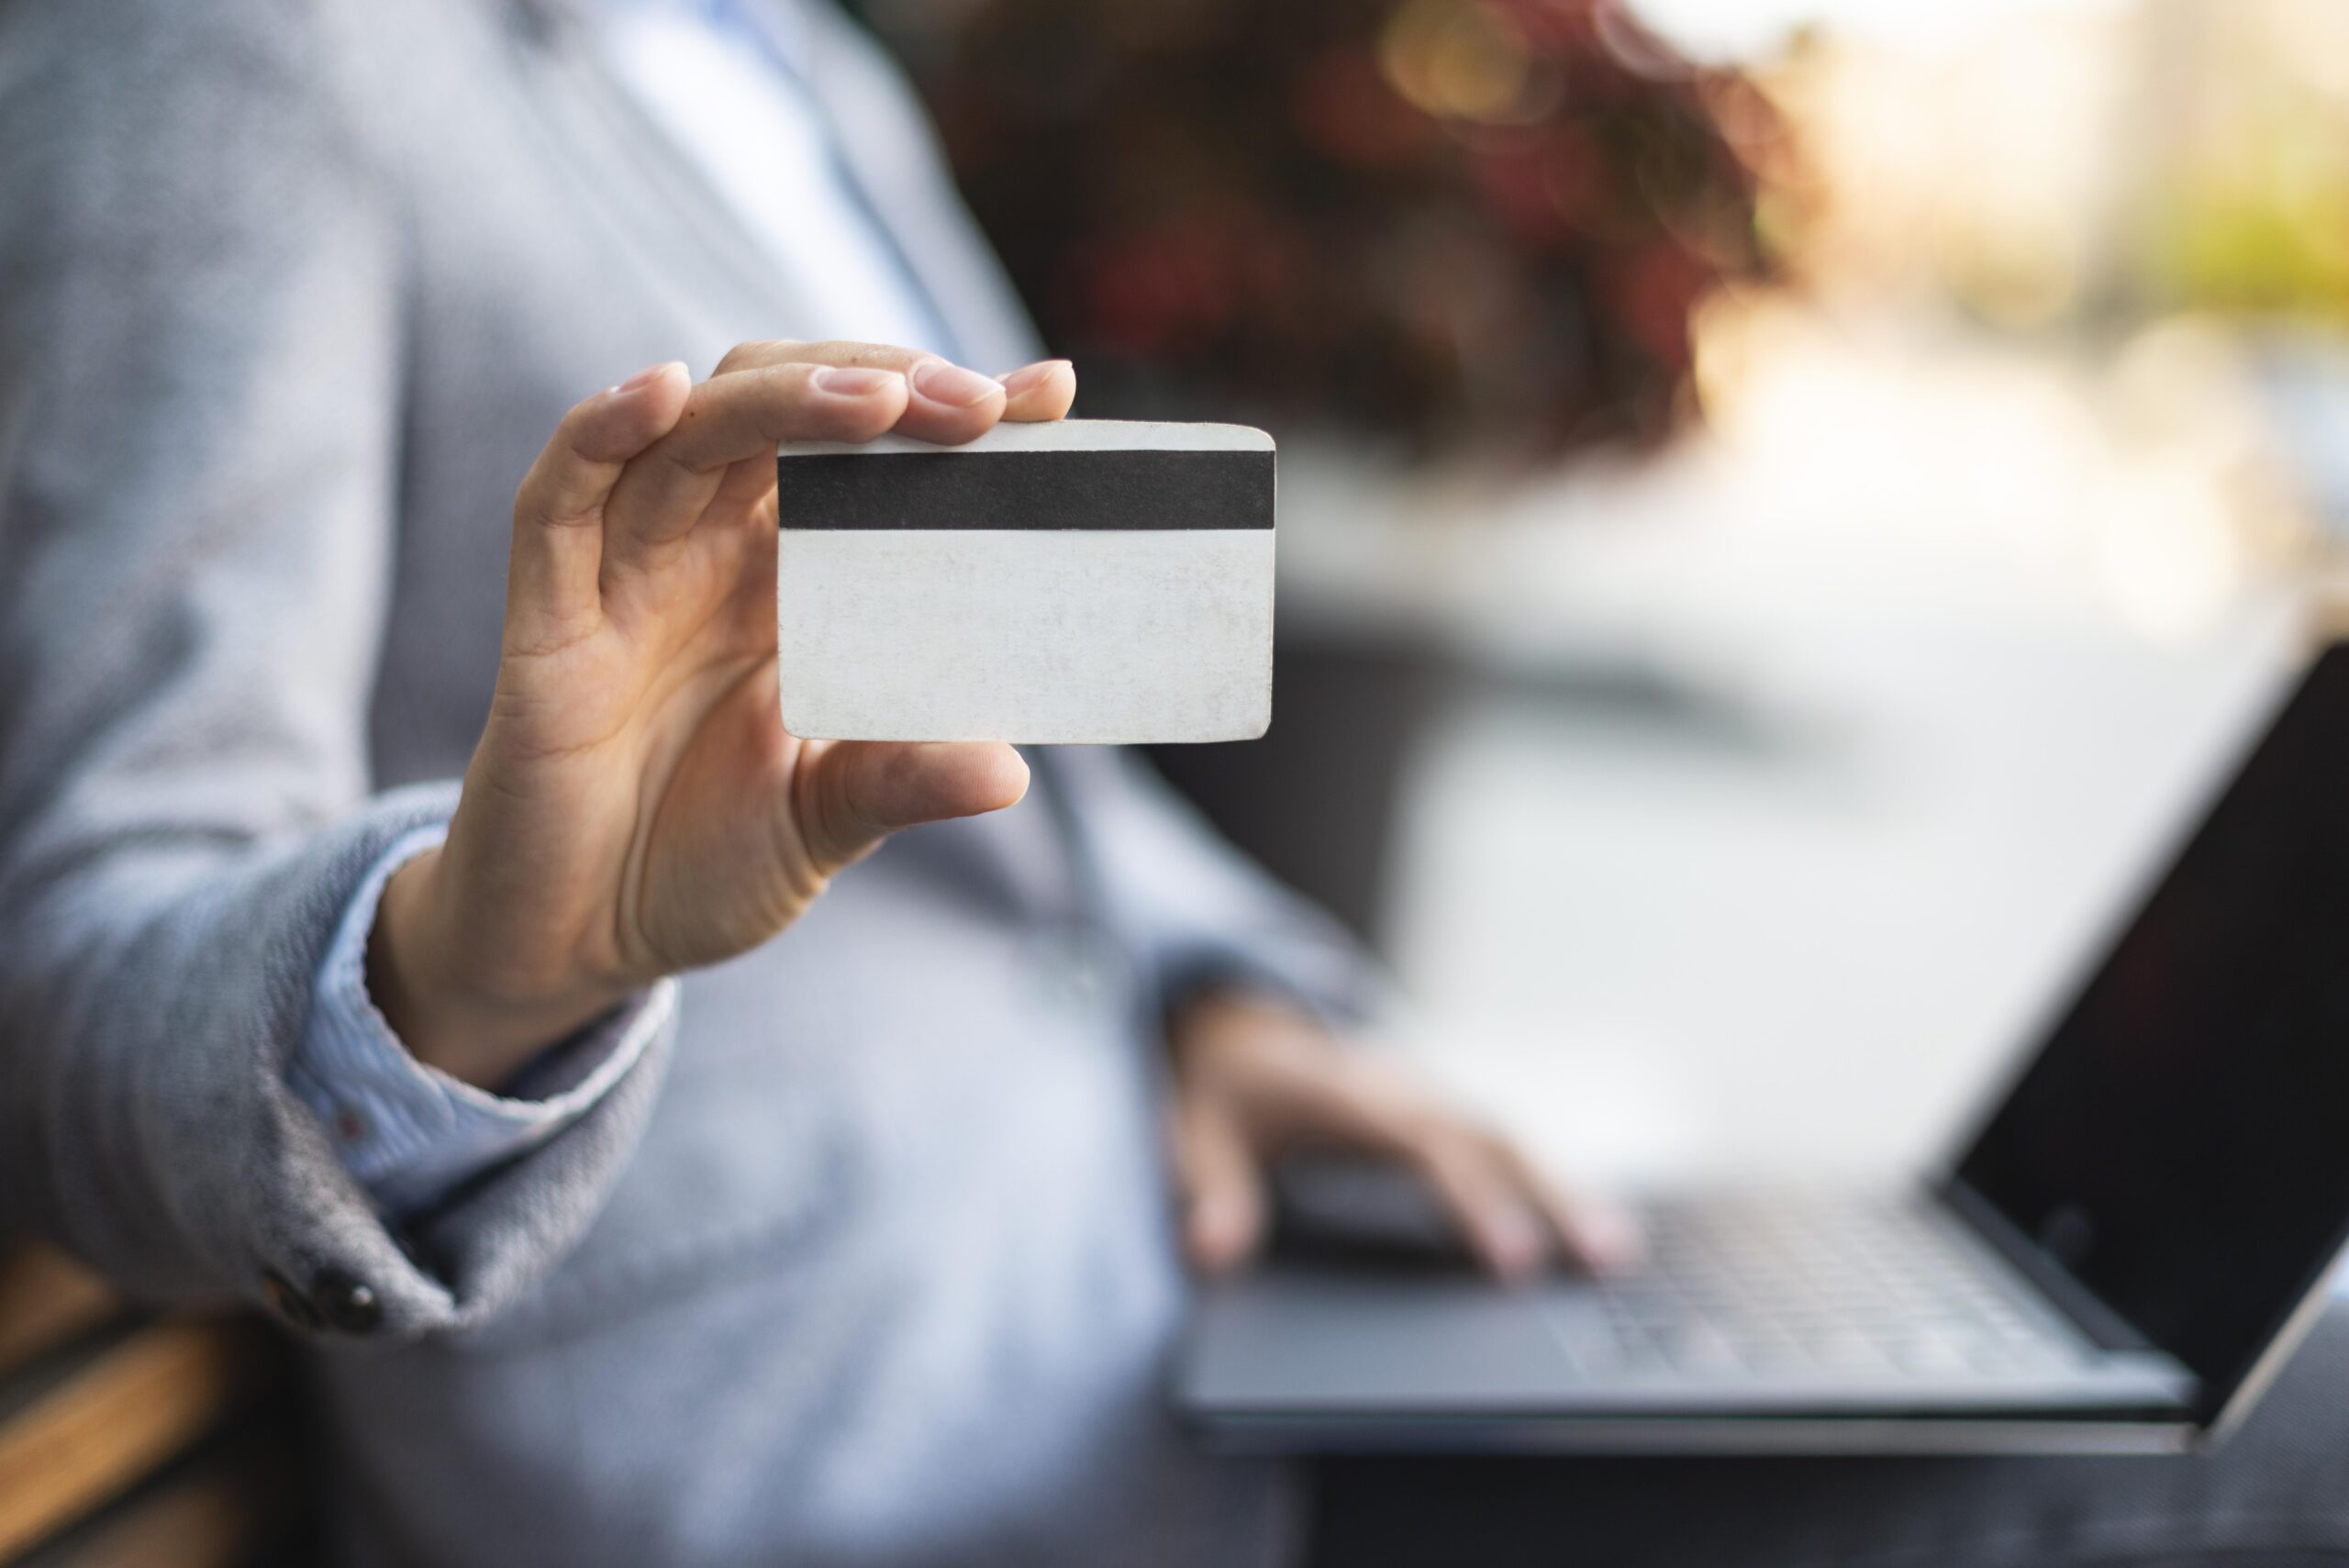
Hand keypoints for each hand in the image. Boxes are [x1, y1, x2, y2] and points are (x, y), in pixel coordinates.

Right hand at [368, 345, 1078, 1087]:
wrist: (581, 943)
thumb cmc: (702, 863)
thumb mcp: (827, 822)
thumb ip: (902, 781)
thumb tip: (1010, 772)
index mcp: (787, 580)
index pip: (868, 455)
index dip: (945, 409)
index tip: (1048, 394)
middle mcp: (709, 552)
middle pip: (781, 405)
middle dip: (880, 382)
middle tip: (977, 405)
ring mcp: (625, 574)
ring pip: (692, 429)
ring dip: (782, 396)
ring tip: (878, 399)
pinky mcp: (547, 619)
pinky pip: (558, 501)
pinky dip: (602, 431)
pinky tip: (662, 392)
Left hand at [1167, 992, 1640, 1279]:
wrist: (1234, 1023)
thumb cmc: (1219, 1084)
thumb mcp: (1192, 1128)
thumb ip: (1208, 1188)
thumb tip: (1211, 1251)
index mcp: (1347, 1090)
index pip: (1426, 1145)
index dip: (1473, 1199)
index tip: (1514, 1258)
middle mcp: (1400, 1088)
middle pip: (1490, 1137)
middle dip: (1550, 1195)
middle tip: (1604, 1260)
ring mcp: (1426, 1097)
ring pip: (1508, 1139)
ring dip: (1562, 1190)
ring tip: (1616, 1255)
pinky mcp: (1437, 1114)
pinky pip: (1500, 1145)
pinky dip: (1546, 1182)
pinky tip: (1589, 1228)